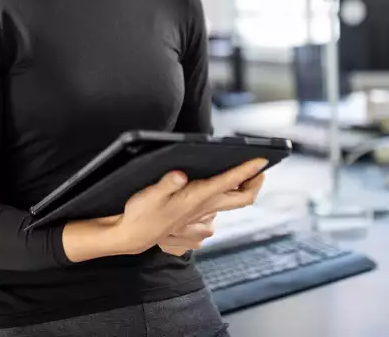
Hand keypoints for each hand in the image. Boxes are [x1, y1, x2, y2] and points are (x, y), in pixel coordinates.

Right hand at [107, 157, 267, 255]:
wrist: (133, 235)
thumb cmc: (141, 214)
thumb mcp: (150, 195)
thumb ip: (166, 184)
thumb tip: (180, 174)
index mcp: (197, 198)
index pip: (229, 182)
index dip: (247, 170)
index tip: (261, 159)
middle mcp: (204, 207)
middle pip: (242, 198)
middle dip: (255, 182)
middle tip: (259, 168)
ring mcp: (202, 214)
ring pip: (232, 203)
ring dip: (242, 188)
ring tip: (243, 173)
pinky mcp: (197, 216)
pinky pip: (220, 207)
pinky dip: (227, 196)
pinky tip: (219, 186)